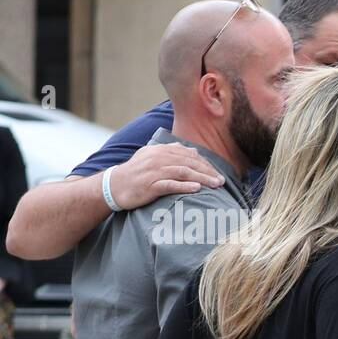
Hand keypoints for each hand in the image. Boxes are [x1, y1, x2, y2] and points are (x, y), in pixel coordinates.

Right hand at [109, 143, 223, 210]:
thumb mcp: (151, 157)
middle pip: (189, 163)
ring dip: (202, 178)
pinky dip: (184, 186)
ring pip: (183, 172)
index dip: (205, 164)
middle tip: (222, 181)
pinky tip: (196, 188)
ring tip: (216, 185)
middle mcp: (157, 158)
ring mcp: (153, 172)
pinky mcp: (149, 186)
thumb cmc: (136, 173)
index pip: (188, 155)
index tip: (218, 173)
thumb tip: (192, 150)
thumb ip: (171, 152)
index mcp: (160, 150)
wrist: (113, 185)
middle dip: (208, 171)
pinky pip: (169, 185)